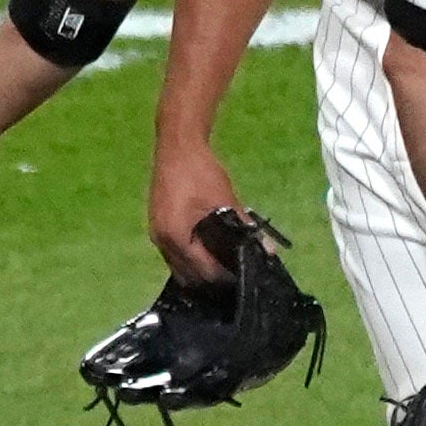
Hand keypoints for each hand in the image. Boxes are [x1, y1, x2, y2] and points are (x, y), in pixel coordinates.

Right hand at [149, 136, 241, 281]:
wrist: (177, 146)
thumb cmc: (200, 171)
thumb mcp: (226, 199)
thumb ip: (243, 227)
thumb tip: (268, 250)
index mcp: (177, 237)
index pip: (204, 271)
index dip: (225, 278)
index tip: (244, 278)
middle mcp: (162, 242)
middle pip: (188, 277)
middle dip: (212, 280)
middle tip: (236, 275)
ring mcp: (157, 235)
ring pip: (178, 268)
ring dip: (199, 272)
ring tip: (224, 266)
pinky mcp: (157, 228)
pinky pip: (173, 255)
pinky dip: (190, 259)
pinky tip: (208, 252)